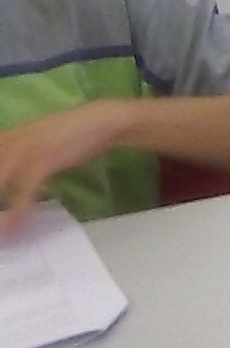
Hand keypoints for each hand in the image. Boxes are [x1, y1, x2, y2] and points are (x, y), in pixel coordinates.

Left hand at [0, 103, 124, 235]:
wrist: (102, 120)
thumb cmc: (70, 132)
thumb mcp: (36, 141)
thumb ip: (18, 154)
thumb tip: (12, 176)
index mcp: (7, 137)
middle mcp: (11, 142)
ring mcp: (26, 150)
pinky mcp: (44, 161)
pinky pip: (24, 190)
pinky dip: (18, 210)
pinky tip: (13, 227)